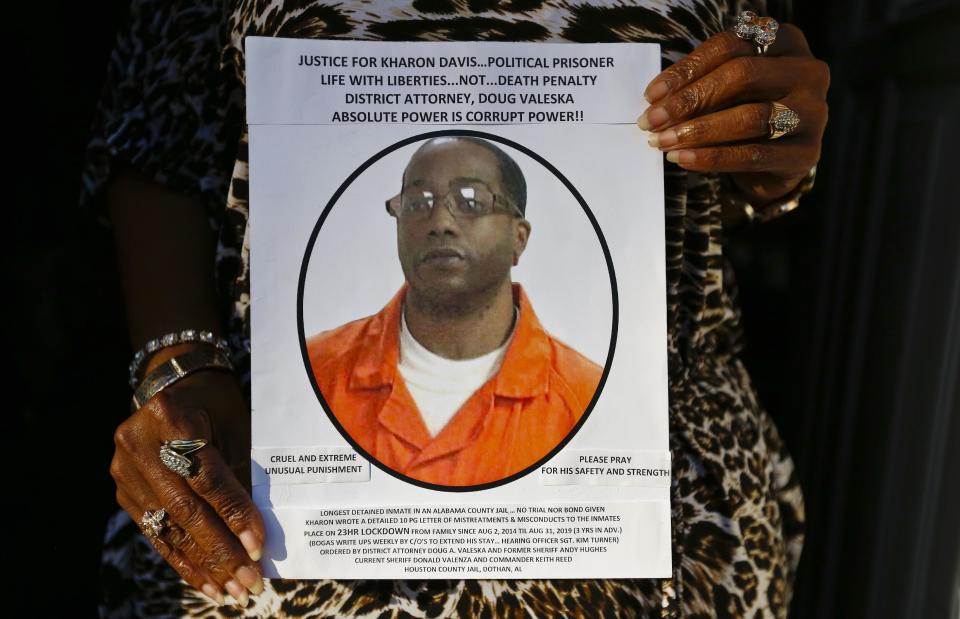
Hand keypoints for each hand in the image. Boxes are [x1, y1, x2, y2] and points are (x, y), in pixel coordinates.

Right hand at [110, 354, 264, 606]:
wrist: (173, 382)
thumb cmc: (216, 403)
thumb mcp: (236, 425)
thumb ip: (242, 472)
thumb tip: (259, 531)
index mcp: (171, 416)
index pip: (206, 476)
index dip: (233, 514)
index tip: (258, 545)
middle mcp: (139, 443)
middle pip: (184, 508)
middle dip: (219, 550)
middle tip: (247, 582)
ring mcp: (124, 469)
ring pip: (167, 526)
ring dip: (201, 563)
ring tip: (230, 589)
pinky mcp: (122, 490)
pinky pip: (155, 531)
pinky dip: (181, 558)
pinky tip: (204, 580)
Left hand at [637, 23, 828, 204]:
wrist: (779, 160)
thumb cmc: (746, 110)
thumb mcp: (728, 88)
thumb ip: (701, 83)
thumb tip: (656, 100)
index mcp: (786, 42)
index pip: (730, 46)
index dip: (687, 69)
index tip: (651, 94)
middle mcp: (808, 72)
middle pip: (742, 76)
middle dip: (689, 100)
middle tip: (652, 121)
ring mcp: (813, 112)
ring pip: (749, 116)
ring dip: (697, 131)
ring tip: (663, 142)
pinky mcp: (807, 152)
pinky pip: (752, 154)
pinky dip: (712, 158)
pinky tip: (683, 159)